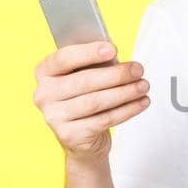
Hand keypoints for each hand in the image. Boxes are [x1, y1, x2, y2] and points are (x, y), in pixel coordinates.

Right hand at [32, 40, 149, 161]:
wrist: (81, 138)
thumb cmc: (85, 99)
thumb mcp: (86, 78)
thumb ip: (95, 66)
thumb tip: (115, 58)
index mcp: (45, 73)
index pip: (64, 59)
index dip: (88, 53)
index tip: (112, 49)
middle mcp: (44, 94)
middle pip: (84, 81)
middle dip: (116, 74)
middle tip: (138, 69)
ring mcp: (54, 117)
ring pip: (95, 101)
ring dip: (125, 92)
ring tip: (143, 86)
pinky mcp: (69, 135)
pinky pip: (103, 120)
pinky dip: (127, 110)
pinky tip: (141, 102)